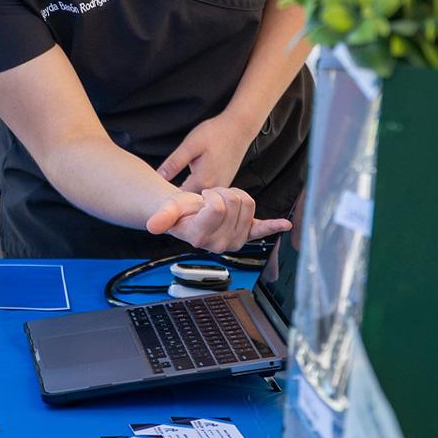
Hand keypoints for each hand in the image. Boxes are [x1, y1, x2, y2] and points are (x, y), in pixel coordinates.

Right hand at [146, 187, 291, 252]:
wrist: (186, 215)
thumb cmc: (179, 210)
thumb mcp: (170, 208)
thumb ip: (163, 216)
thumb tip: (153, 225)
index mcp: (202, 237)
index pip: (219, 207)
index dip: (212, 195)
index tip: (202, 198)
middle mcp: (220, 244)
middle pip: (237, 202)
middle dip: (223, 193)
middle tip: (209, 200)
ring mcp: (235, 240)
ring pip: (249, 203)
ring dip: (234, 196)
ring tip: (219, 202)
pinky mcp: (245, 234)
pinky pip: (261, 230)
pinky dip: (273, 226)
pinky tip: (284, 224)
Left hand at [157, 112, 261, 192]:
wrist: (239, 128)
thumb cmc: (214, 133)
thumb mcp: (190, 145)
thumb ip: (174, 163)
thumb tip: (158, 177)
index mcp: (203, 181)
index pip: (180, 202)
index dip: (166, 202)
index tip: (155, 198)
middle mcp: (214, 189)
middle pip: (191, 204)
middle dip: (176, 202)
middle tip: (160, 197)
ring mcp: (220, 188)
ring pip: (199, 199)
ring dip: (187, 198)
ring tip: (171, 192)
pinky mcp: (223, 184)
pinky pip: (206, 194)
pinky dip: (196, 192)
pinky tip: (186, 184)